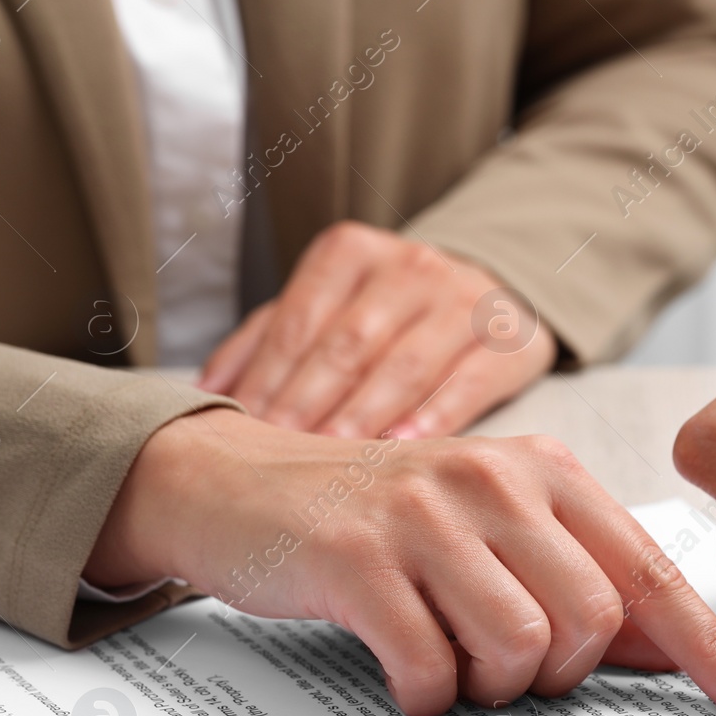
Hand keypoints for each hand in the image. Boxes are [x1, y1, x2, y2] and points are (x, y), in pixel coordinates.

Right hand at [85, 409, 715, 715]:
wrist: (246, 485)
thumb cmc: (384, 518)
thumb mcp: (496, 531)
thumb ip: (583, 582)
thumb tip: (671, 654)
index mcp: (546, 473)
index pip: (650, 573)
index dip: (706, 649)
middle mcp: (496, 482)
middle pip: (592, 623)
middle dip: (558, 675)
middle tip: (508, 665)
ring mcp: (426, 517)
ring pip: (520, 649)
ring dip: (490, 687)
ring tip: (451, 659)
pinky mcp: (359, 559)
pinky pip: (432, 669)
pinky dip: (427, 695)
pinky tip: (403, 666)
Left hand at [198, 222, 555, 438]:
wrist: (491, 296)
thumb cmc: (389, 314)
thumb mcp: (327, 307)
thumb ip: (268, 339)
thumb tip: (206, 389)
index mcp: (352, 252)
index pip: (301, 321)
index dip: (270, 378)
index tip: (244, 430)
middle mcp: (411, 267)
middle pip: (348, 345)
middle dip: (309, 405)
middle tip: (280, 455)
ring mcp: (464, 302)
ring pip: (405, 366)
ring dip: (364, 418)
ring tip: (333, 463)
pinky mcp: (508, 341)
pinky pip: (467, 384)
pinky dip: (434, 419)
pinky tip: (404, 449)